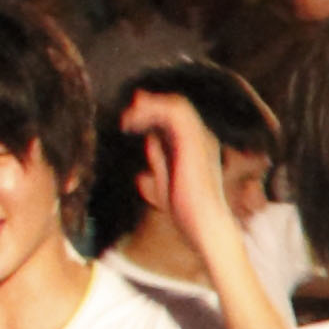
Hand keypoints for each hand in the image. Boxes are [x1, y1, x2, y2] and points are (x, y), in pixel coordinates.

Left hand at [123, 93, 237, 244]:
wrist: (204, 224)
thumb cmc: (186, 210)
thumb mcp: (165, 180)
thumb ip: (158, 160)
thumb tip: (148, 140)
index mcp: (198, 147)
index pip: (176, 119)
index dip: (151, 113)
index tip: (128, 123)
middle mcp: (203, 138)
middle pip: (177, 106)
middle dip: (148, 105)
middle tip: (125, 118)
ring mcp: (201, 137)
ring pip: (175, 104)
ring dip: (147, 107)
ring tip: (126, 120)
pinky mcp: (194, 140)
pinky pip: (174, 112)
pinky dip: (151, 112)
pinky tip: (133, 124)